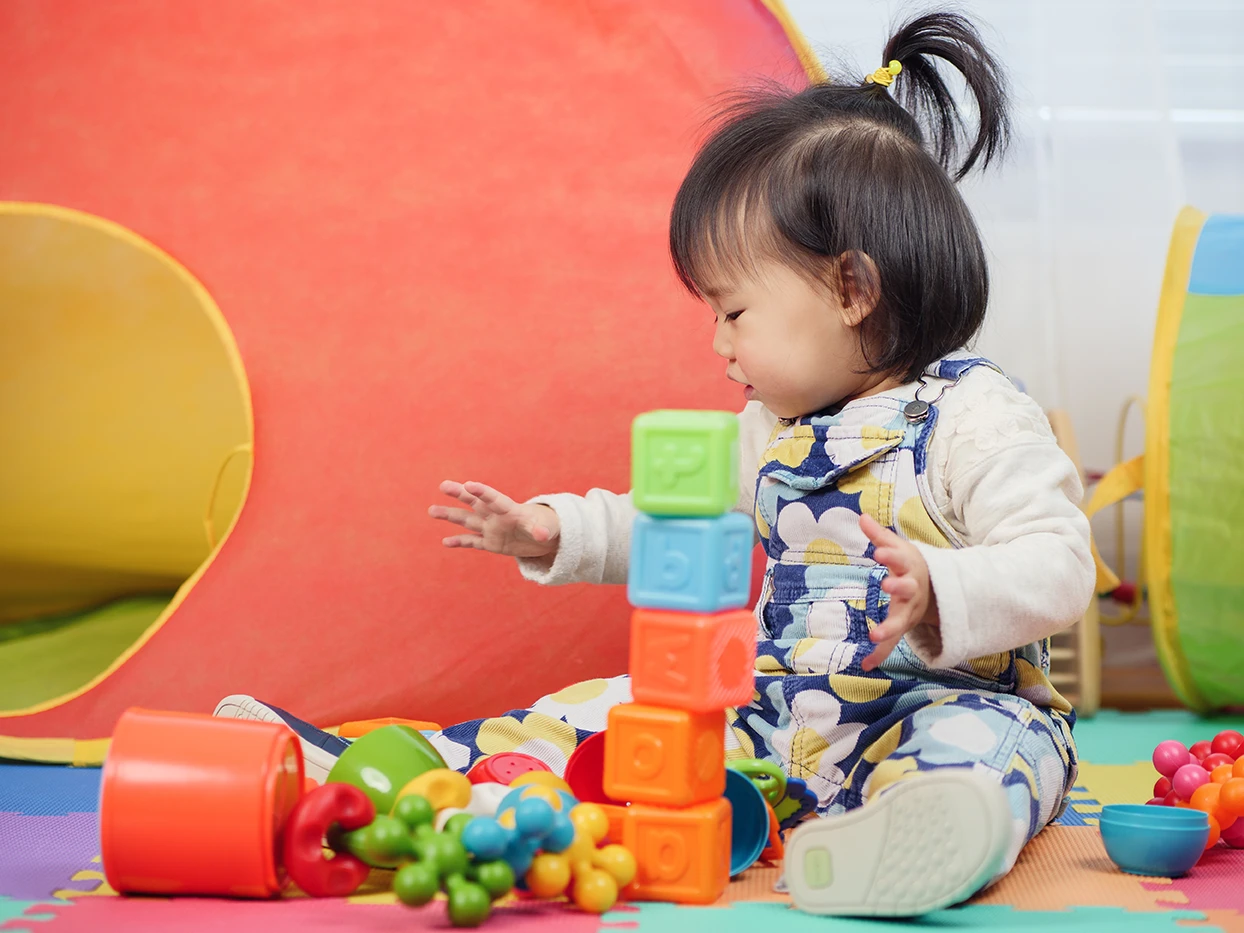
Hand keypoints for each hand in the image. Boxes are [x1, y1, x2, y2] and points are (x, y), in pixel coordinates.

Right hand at [429, 481, 560, 558]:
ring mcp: (491, 529)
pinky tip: (445, 542)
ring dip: (450, 515)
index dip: (482, 492)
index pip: (494, 499)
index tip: (468, 484)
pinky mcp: (490, 542)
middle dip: (460, 494)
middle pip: (475, 503)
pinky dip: (460, 542)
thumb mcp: (547, 528)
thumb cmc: (547, 527)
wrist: (544, 537)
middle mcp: (496, 517)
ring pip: (467, 520)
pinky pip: (472, 541)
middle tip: (443, 485)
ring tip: (432, 510)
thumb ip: (541, 530)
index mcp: (510, 509)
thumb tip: (542, 535)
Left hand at [858, 514, 937, 671]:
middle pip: (907, 590)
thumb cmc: (912, 565)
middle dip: (898, 587)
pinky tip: (865, 665)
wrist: (936, 589)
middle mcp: (911, 592)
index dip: (891, 557)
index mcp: (910, 569)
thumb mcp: (898, 548)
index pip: (901, 561)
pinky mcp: (903, 626)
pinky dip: (880, 655)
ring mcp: (909, 612)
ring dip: (888, 629)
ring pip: (900, 622)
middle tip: (885, 585)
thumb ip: (880, 536)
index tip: (878, 553)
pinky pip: (892, 643)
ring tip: (873, 636)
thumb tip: (861, 516)